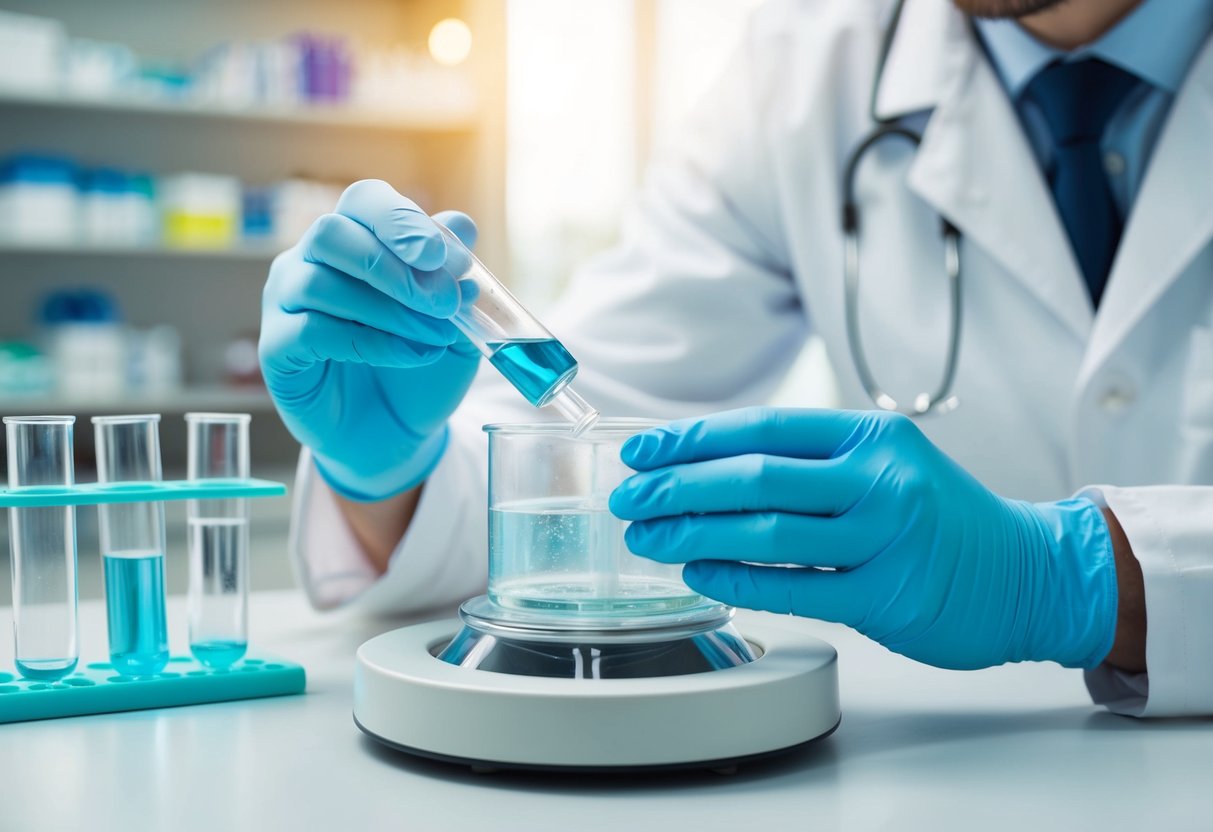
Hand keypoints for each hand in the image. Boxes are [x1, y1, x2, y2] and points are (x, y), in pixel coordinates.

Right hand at [259, 179, 480, 499]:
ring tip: (435, 336)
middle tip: (443, 302)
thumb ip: (454, 275)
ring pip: (320, 283)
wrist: (396, 431)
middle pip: (331, 233)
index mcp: (353, 240)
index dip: (401, 221)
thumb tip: (462, 226)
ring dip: (389, 310)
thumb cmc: (418, 365)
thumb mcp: (453, 321)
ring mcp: (285, 303)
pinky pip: (312, 331)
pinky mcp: (277, 349)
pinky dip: (369, 341)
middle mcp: (309, 262)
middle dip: (392, 265)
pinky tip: (409, 354)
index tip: (443, 257)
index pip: (363, 201)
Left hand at [610, 407, 1117, 669]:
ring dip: (691, 532)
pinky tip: (698, 573)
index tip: (642, 451)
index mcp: (870, 436)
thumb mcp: (885, 464)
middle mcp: (878, 478)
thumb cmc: (942, 518)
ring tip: (646, 537)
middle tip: (628, 497)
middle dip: (676, 486)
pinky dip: (736, 578)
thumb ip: (812, 462)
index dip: (692, 439)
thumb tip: (711, 467)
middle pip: (752, 476)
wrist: (1027, 572)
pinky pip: (792, 584)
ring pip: (764, 531)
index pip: (761, 427)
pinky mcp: (886, 594)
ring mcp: (884, 537)